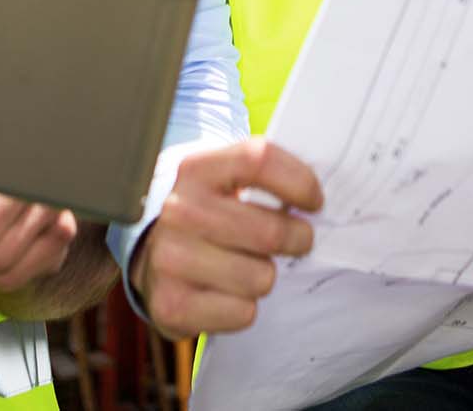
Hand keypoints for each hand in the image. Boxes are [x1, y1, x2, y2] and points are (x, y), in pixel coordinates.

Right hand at [130, 137, 323, 339]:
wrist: (153, 257)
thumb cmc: (210, 216)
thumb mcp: (227, 181)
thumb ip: (268, 177)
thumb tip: (319, 199)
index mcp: (196, 169)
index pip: (259, 160)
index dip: (300, 182)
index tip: (314, 202)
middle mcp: (178, 210)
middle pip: (270, 232)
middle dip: (298, 240)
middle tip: (296, 241)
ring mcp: (169, 258)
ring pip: (261, 277)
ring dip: (265, 276)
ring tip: (248, 267)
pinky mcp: (170, 305)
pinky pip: (243, 312)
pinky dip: (244, 308)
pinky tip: (227, 293)